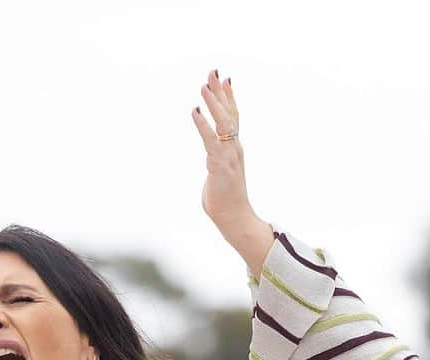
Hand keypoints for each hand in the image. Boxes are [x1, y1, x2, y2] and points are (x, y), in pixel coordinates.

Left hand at [191, 70, 257, 241]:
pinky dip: (202, 125)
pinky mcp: (219, 164)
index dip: (229, 98)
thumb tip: (212, 159)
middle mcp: (234, 148)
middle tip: (213, 72)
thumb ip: (216, 162)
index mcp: (235, 149)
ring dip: (213, 103)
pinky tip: (195, 112)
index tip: (225, 79)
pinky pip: (210, 140)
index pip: (233, 118)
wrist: (234, 216)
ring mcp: (229, 155)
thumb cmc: (225, 199)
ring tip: (204, 85)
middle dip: (220, 93)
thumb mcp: (220, 174)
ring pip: (222, 122)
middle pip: (229, 114)